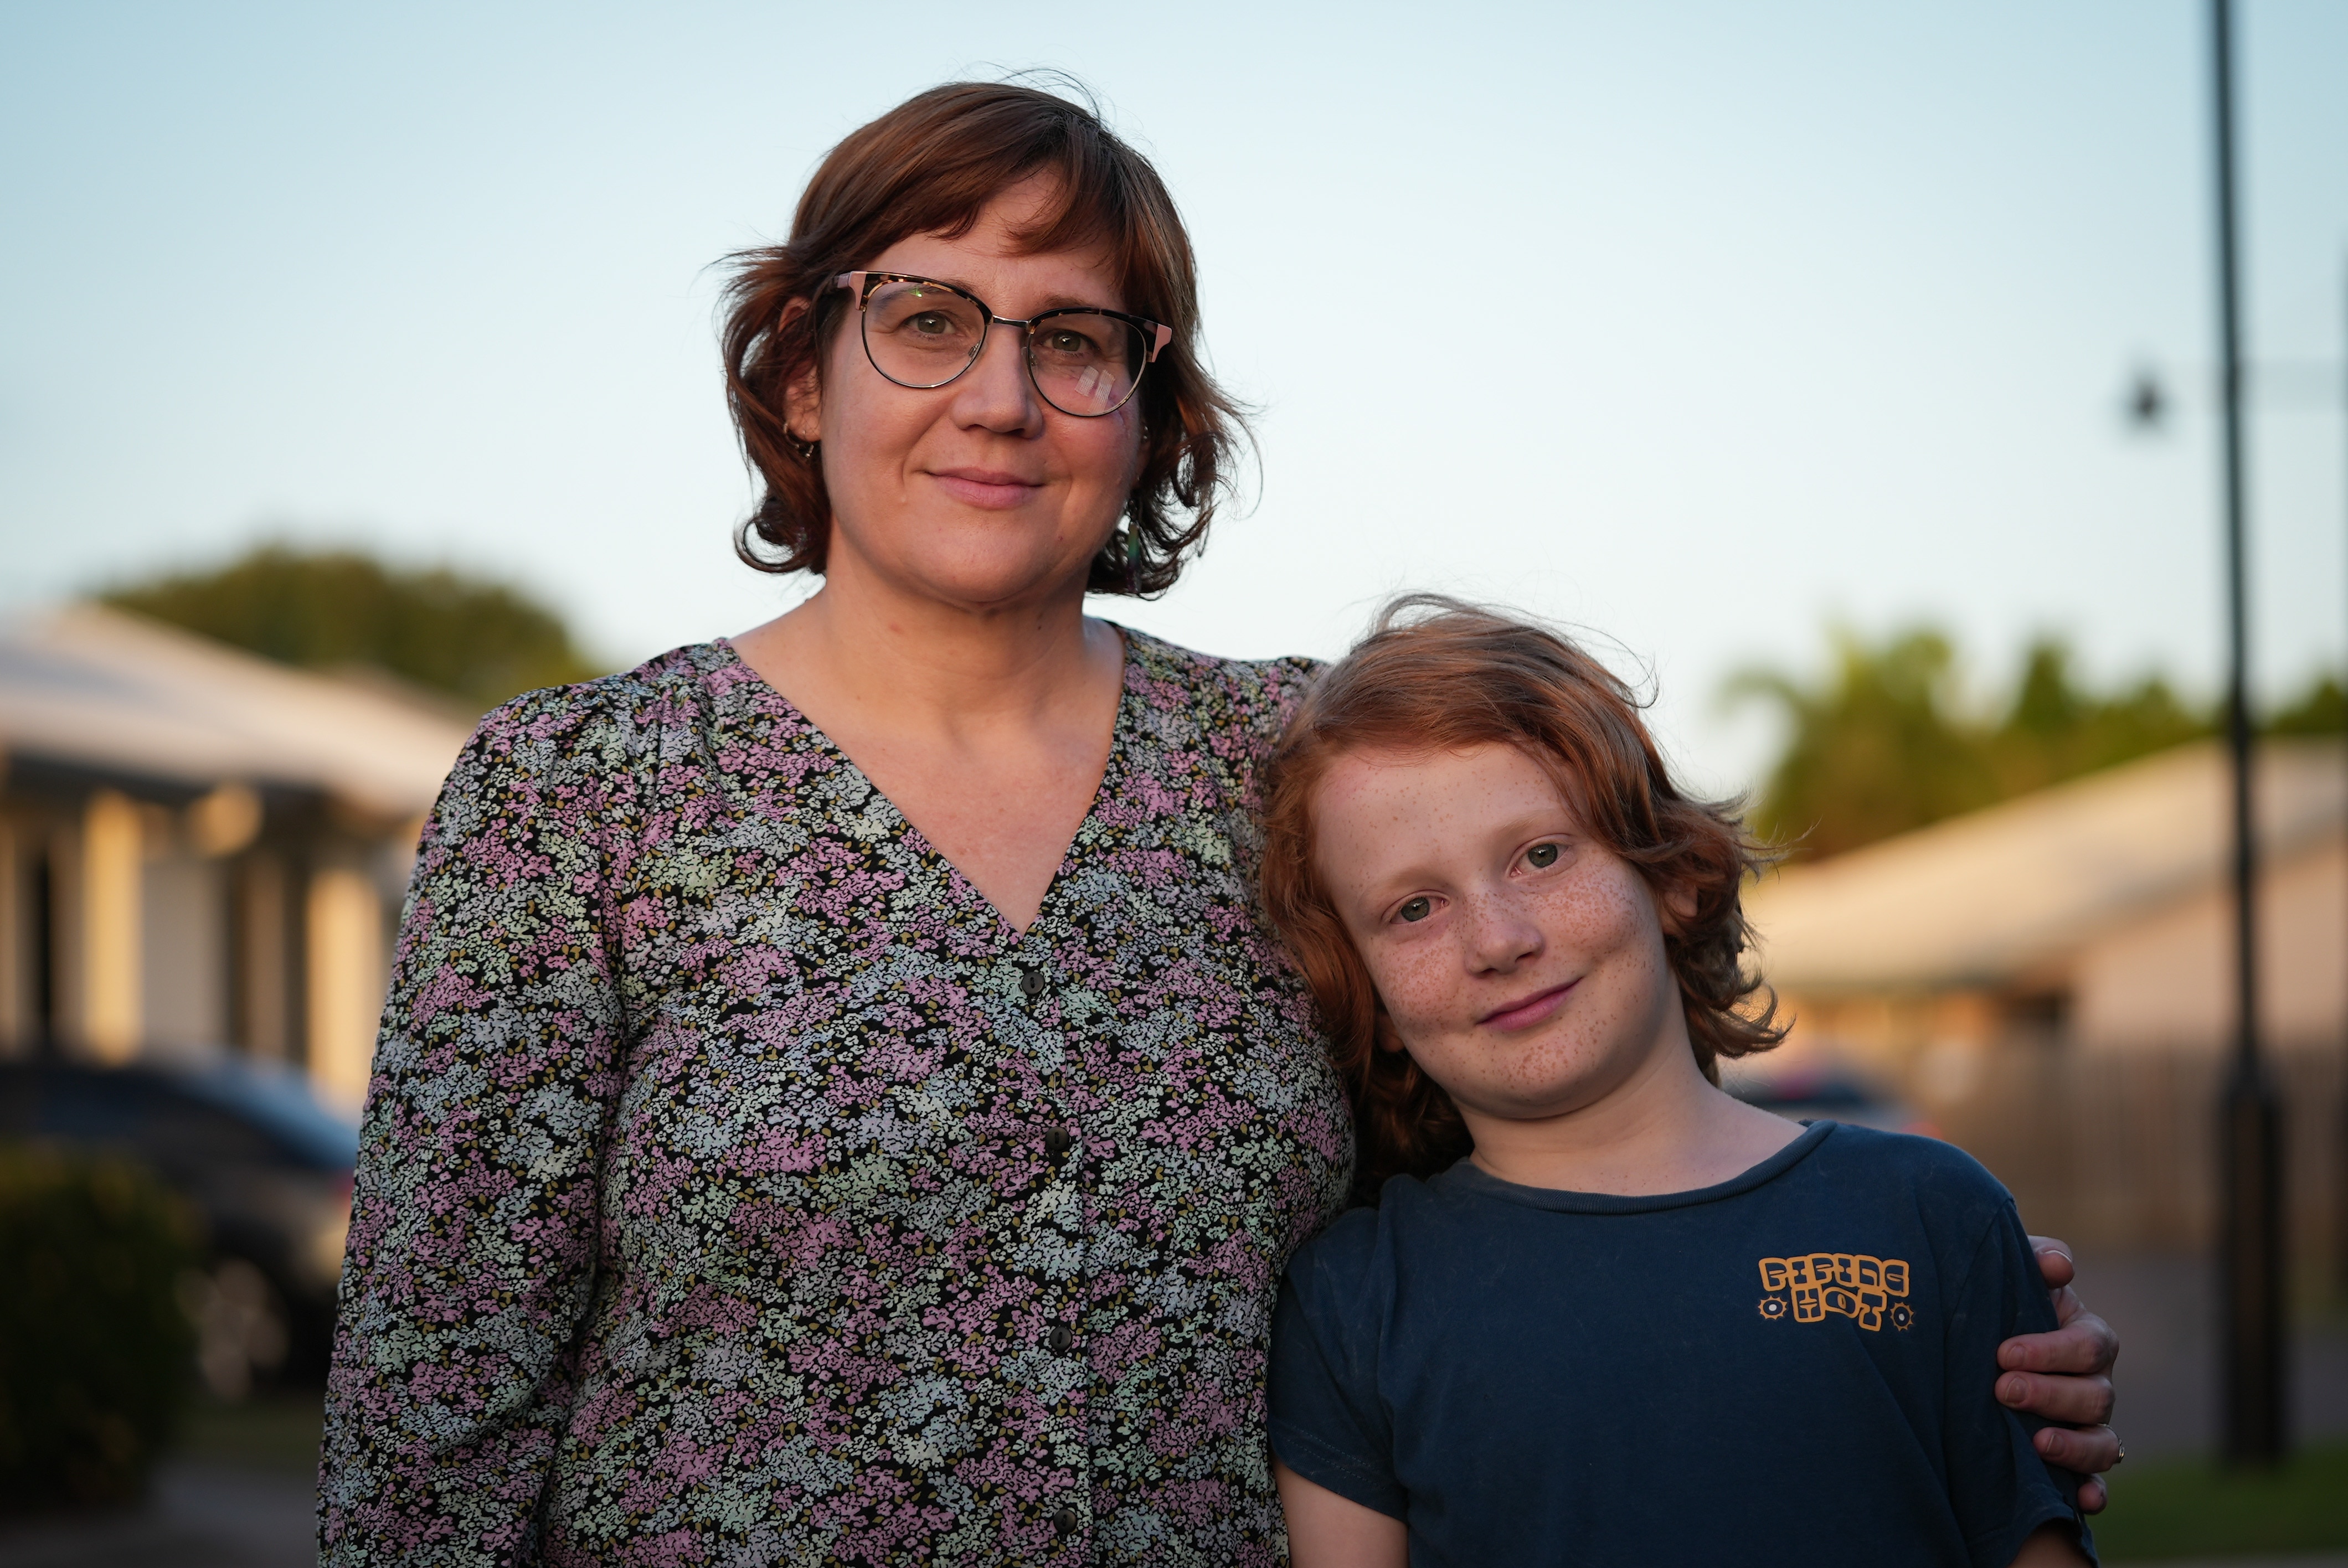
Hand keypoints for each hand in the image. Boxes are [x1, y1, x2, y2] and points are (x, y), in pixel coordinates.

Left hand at [1997, 1237, 2119, 1512]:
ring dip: (2074, 1446)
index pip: (2089, 1344)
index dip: (2053, 1350)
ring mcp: (2087, 1426)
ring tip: (2036, 1443)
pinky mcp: (2073, 1462)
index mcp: (2084, 1337)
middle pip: (2097, 1396)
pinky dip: (2093, 1493)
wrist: (1969, 1340)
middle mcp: (2094, 1383)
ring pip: (2103, 1443)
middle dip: (2051, 1395)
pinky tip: (2081, 1502)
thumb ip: (2033, 1260)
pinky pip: (2096, 1482)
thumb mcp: (2009, 1274)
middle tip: (2003, 1390)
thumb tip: (2060, 1265)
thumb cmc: (1995, 1302)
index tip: (2005, 1352)